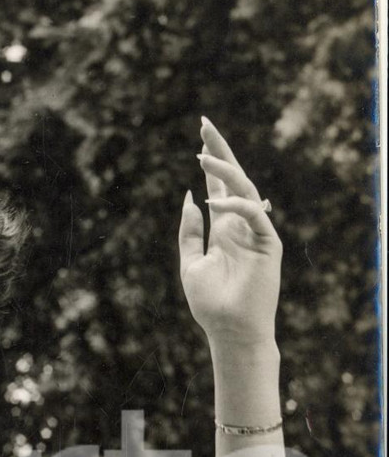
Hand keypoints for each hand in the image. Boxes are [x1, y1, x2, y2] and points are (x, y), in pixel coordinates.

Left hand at [178, 118, 281, 346]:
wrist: (229, 331)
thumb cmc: (211, 304)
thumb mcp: (190, 263)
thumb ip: (189, 232)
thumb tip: (188, 198)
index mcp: (223, 228)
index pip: (217, 186)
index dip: (211, 161)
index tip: (201, 135)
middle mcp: (241, 225)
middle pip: (232, 178)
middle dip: (220, 151)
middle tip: (205, 124)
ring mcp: (256, 232)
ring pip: (245, 189)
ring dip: (224, 171)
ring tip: (202, 156)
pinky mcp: (268, 243)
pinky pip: (254, 215)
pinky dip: (235, 206)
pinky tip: (214, 202)